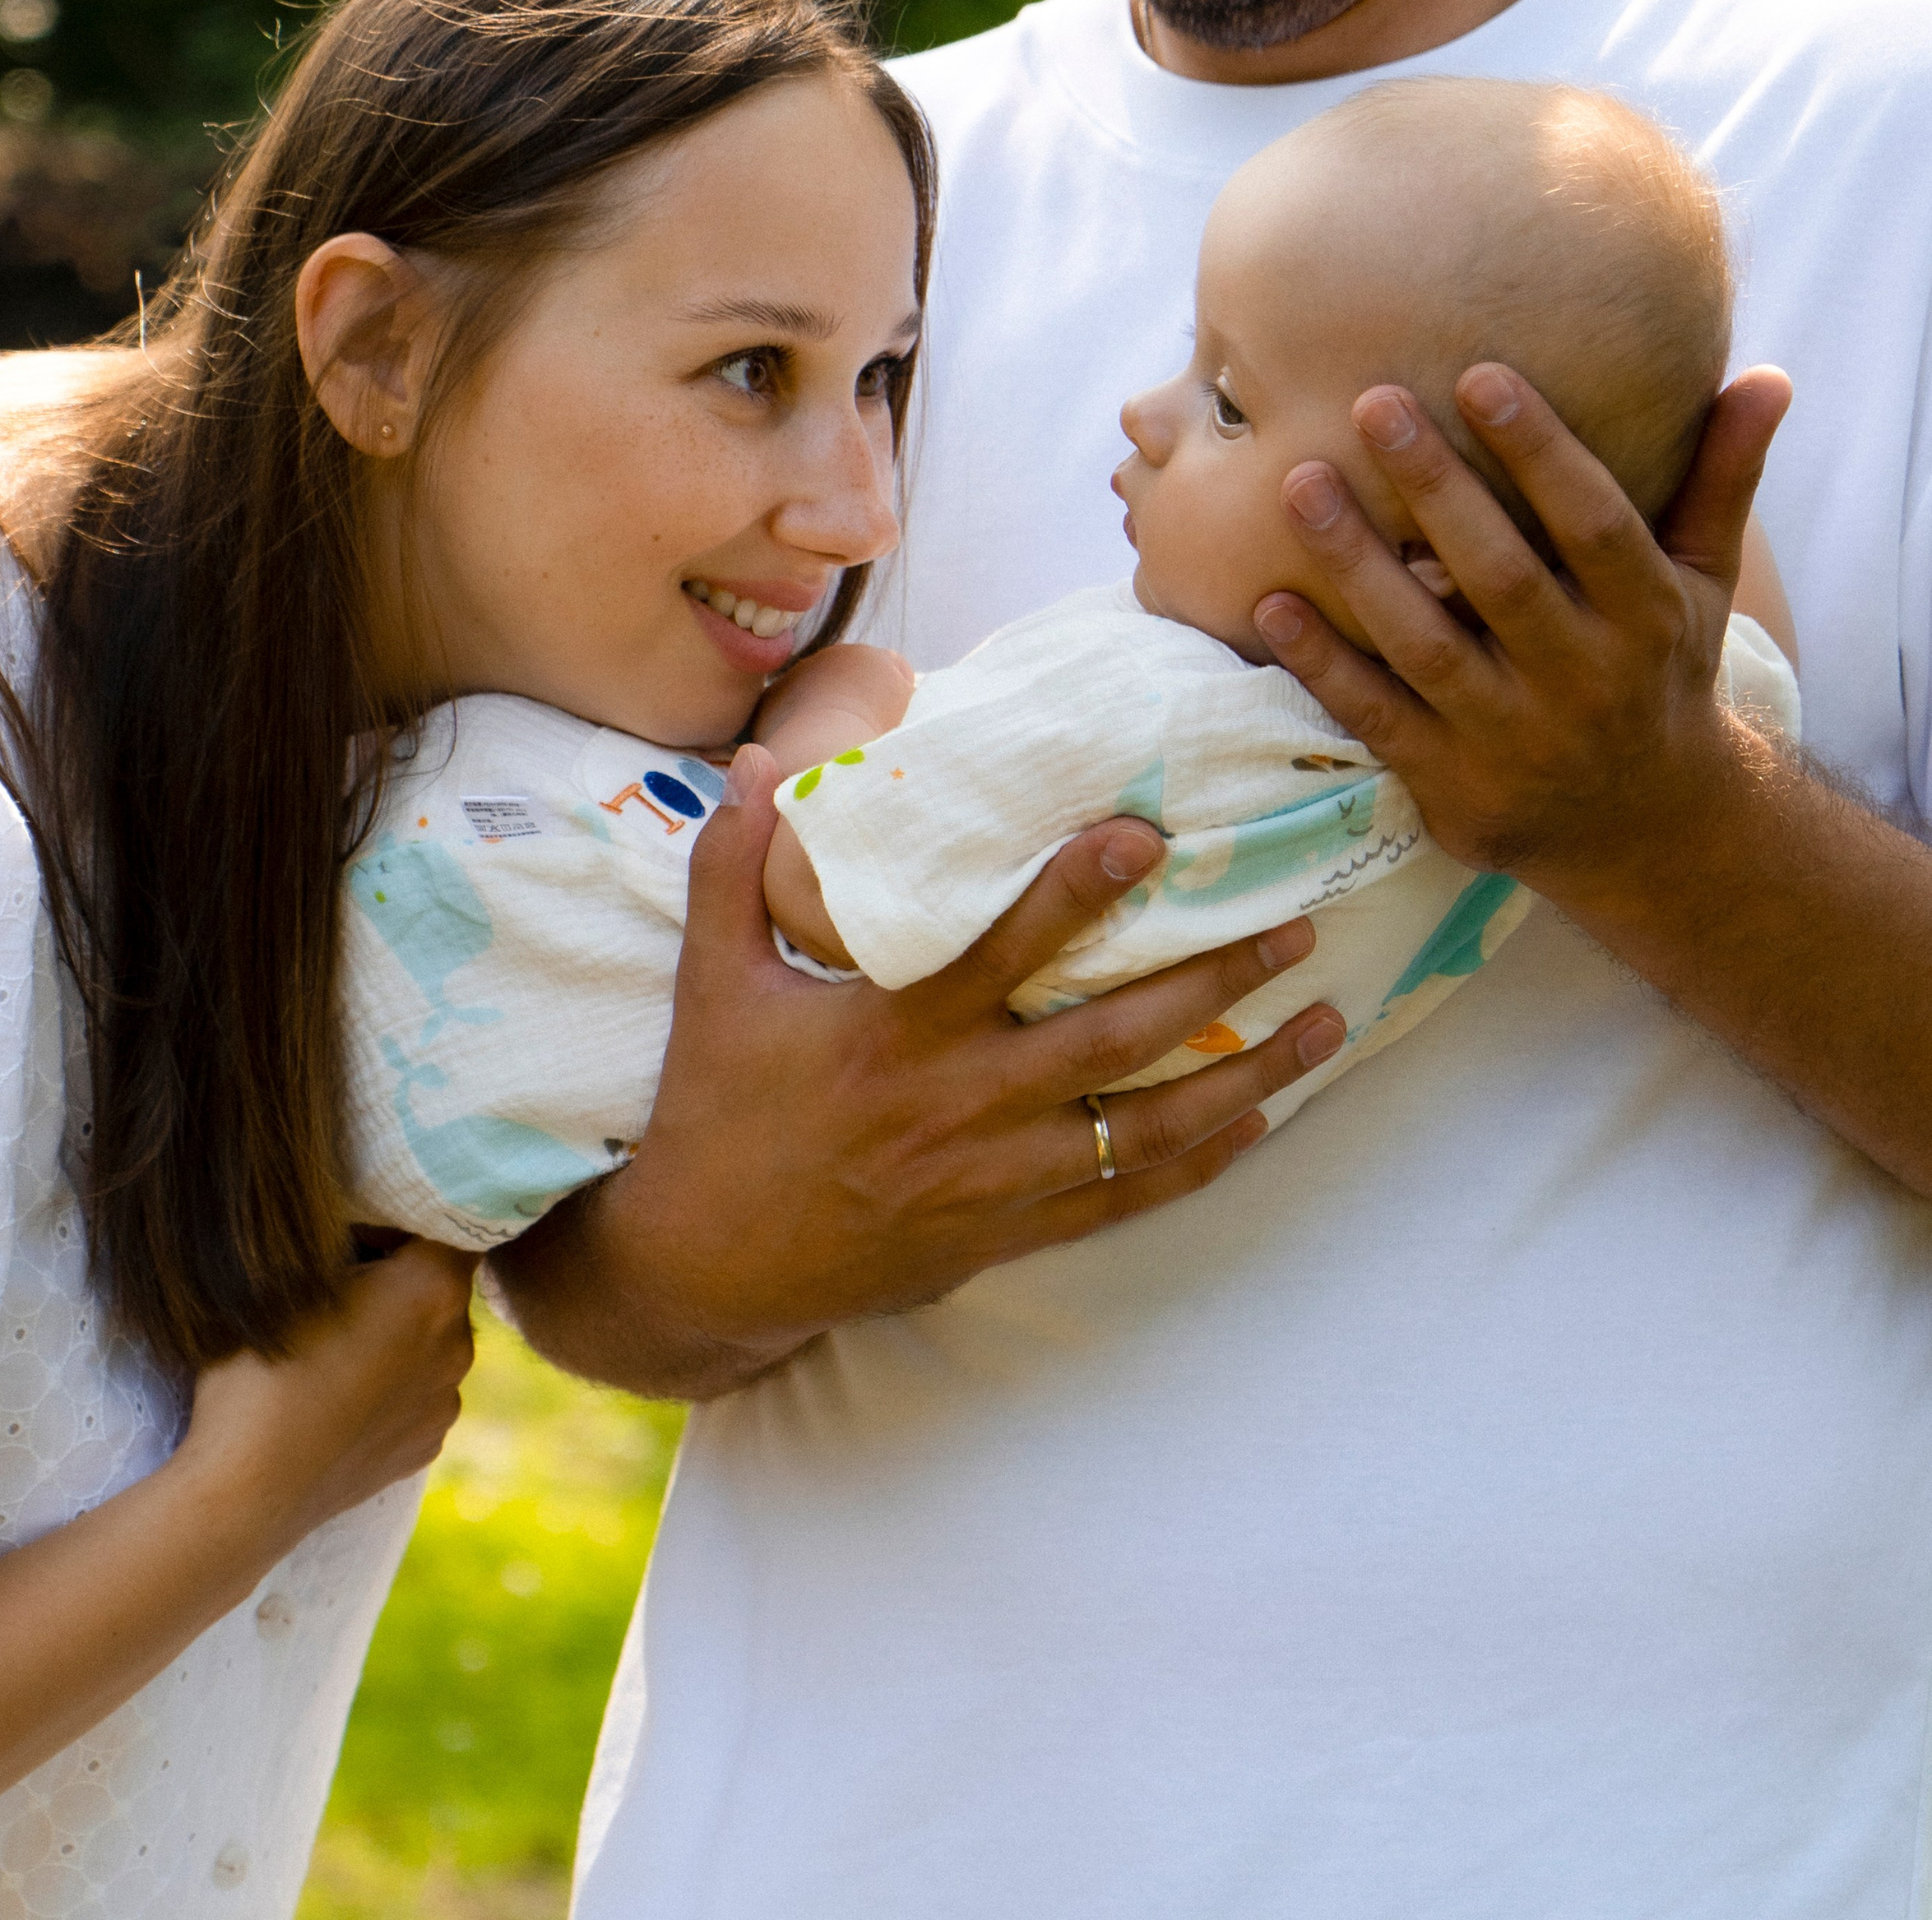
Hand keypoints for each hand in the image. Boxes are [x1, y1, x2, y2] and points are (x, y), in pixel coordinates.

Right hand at [181, 1238, 477, 1556]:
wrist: (245, 1494)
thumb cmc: (259, 1374)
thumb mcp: (284, 1281)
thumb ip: (337, 1240)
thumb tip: (356, 1227)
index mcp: (433, 1290)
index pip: (447, 1222)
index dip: (401, 1217)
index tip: (357, 1231)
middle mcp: (458, 1344)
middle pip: (439, 1283)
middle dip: (399, 1275)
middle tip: (340, 1286)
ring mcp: (445, 1400)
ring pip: (429, 1341)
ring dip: (396, 1333)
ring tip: (334, 1349)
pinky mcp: (426, 1445)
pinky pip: (419, 1392)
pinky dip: (392, 1384)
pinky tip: (341, 1395)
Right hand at [492, 747, 1341, 1390]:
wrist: (704, 1267)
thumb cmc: (714, 1112)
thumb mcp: (711, 982)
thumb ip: (731, 867)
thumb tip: (751, 759)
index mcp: (895, 1031)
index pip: (1005, 949)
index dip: (1078, 890)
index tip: (1148, 835)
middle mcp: (960, 1104)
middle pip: (1113, 1039)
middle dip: (1213, 983)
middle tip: (1296, 928)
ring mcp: (992, 1178)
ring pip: (1144, 1130)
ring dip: (1243, 1078)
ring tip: (1324, 1027)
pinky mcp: (1004, 1234)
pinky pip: (1121, 1202)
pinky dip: (1197, 1163)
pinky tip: (1257, 1124)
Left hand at [1250, 363, 1791, 915]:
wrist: (1650, 830)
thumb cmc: (1662, 669)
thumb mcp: (1701, 582)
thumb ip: (1719, 479)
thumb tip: (1766, 376)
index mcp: (1647, 619)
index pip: (1593, 524)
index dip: (1539, 450)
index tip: (1479, 373)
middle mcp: (1585, 682)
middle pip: (1502, 577)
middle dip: (1436, 488)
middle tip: (1372, 401)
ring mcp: (1515, 741)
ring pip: (1427, 646)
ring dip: (1358, 566)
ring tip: (1300, 484)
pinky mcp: (1454, 789)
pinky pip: (1378, 719)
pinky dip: (1323, 664)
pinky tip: (1269, 602)